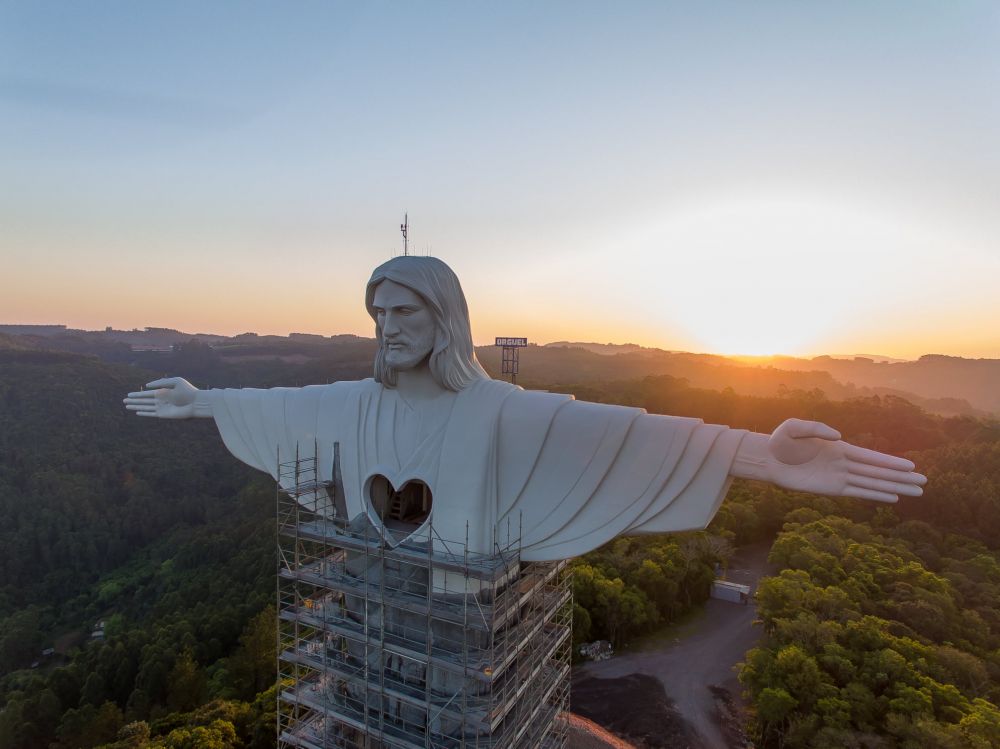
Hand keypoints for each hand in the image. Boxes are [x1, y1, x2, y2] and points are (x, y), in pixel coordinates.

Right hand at [123, 377, 199, 418]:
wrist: (196, 403)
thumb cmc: (187, 391)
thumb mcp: (174, 382)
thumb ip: (160, 383)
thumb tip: (147, 386)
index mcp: (163, 391)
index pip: (147, 393)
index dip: (137, 394)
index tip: (129, 394)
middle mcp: (161, 399)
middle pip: (144, 400)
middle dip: (134, 400)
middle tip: (123, 400)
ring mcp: (162, 407)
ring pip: (145, 407)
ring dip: (136, 406)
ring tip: (126, 406)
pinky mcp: (164, 414)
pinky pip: (151, 413)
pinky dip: (144, 413)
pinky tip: (137, 412)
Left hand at [764, 418, 926, 502]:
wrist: (767, 459)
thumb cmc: (780, 441)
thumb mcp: (794, 427)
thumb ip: (816, 429)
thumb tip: (838, 437)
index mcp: (839, 448)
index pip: (871, 457)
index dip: (892, 462)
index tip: (912, 466)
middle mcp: (843, 463)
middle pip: (878, 472)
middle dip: (901, 477)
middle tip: (925, 482)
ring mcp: (838, 477)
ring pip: (872, 484)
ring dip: (894, 488)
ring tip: (917, 492)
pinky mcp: (829, 489)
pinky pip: (857, 493)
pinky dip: (874, 496)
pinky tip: (891, 498)